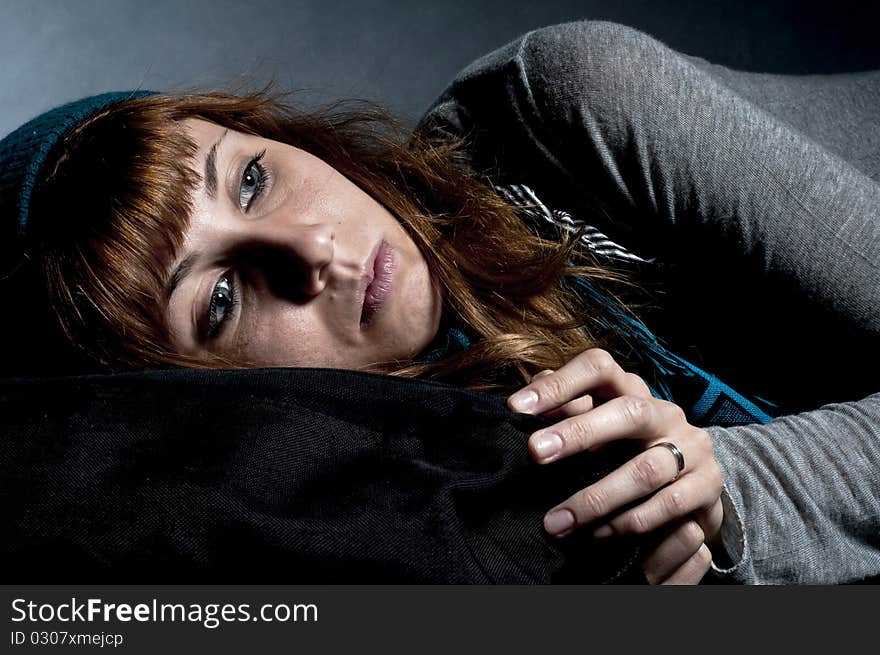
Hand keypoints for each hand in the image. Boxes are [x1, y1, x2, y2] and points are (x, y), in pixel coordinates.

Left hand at [507, 348, 723, 583]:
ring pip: (646, 468)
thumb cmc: (627, 451)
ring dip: (596, 498)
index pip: (599, 368)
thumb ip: (565, 414)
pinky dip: (630, 522)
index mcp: (631, 390)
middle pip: (628, 411)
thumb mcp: (597, 428)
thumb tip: (520, 407)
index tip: (516, 407)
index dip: (560, 384)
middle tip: (534, 453)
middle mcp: (665, 413)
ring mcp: (691, 447)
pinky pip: (669, 505)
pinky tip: (598, 534)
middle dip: (579, 432)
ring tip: (555, 521)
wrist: (692, 487)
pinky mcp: (708, 485)